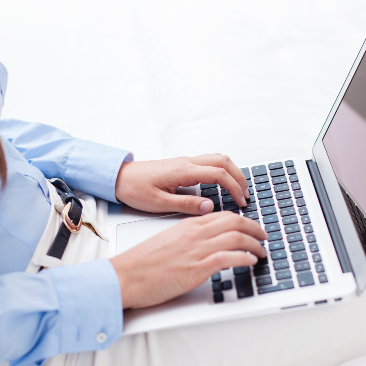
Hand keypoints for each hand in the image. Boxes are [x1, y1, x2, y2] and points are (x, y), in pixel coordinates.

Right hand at [109, 211, 267, 308]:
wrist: (126, 276)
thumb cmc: (142, 264)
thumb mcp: (168, 242)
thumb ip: (188, 240)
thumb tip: (205, 245)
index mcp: (187, 226)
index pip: (223, 215)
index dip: (242, 220)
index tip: (251, 228)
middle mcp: (194, 234)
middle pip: (234, 222)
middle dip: (255, 229)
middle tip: (264, 237)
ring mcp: (196, 250)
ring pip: (236, 238)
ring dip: (254, 245)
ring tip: (261, 252)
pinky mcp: (196, 269)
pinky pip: (228, 258)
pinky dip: (244, 258)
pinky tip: (250, 262)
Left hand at [114, 154, 250, 214]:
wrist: (119, 178)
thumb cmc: (135, 189)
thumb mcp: (159, 203)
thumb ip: (186, 205)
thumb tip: (209, 206)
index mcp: (183, 171)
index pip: (219, 174)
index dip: (234, 188)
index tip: (241, 202)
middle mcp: (187, 162)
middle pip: (223, 162)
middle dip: (239, 178)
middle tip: (246, 196)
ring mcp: (185, 161)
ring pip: (218, 158)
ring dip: (232, 171)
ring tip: (239, 189)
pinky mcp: (182, 165)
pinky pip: (209, 161)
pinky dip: (222, 170)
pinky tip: (223, 183)